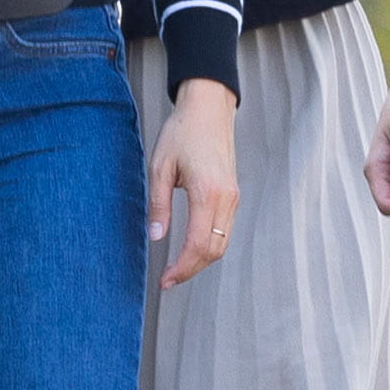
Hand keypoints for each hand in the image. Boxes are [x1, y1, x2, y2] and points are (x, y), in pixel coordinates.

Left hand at [146, 81, 240, 285]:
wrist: (208, 109)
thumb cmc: (182, 132)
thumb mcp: (160, 166)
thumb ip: (159, 204)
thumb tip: (156, 237)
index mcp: (208, 193)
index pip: (199, 245)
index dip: (182, 268)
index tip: (164, 280)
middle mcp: (226, 199)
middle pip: (214, 251)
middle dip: (191, 270)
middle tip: (168, 280)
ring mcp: (233, 198)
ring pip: (223, 244)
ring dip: (201, 261)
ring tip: (176, 268)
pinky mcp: (233, 195)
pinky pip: (225, 231)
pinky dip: (209, 246)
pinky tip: (190, 248)